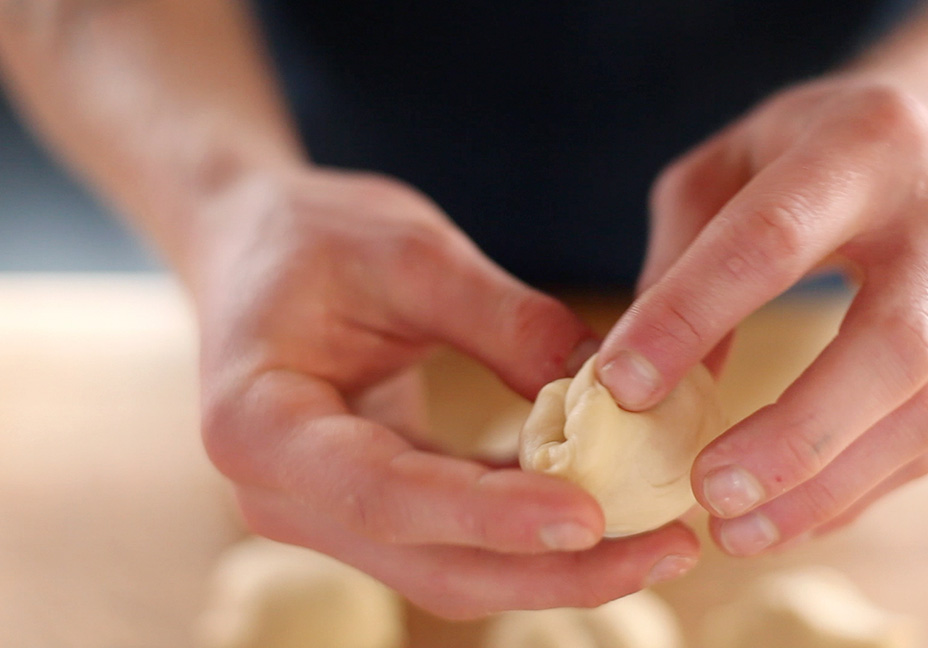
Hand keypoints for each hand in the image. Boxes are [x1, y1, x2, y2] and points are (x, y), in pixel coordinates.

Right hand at [192, 168, 699, 617]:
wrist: (255, 245)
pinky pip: (455, 543)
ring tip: (660, 544)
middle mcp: (279, 493)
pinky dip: (530, 537)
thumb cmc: (316, 235)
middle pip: (429, 562)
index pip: (384, 492)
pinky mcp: (368, 509)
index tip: (591, 516)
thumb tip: (610, 391)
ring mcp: (323, 512)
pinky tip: (608, 517)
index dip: (489, 515)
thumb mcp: (411, 252)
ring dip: (555, 569)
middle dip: (552, 569)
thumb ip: (504, 321)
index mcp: (258, 424)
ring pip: (451, 572)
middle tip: (666, 548)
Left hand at [595, 78, 927, 555]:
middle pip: (890, 346)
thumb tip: (648, 390)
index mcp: (863, 145)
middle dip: (793, 435)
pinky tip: (791, 514)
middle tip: (707, 493)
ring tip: (737, 532)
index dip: (693, 316)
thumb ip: (681, 263)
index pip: (771, 240)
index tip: (621, 387)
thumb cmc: (806, 153)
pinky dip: (857, 489)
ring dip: (826, 487)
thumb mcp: (725, 168)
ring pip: (924, 411)